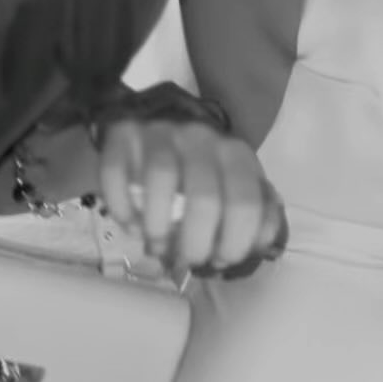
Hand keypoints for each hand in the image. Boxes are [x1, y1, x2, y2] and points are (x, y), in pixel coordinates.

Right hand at [95, 114, 286, 275]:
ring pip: (161, 180)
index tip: (220, 259)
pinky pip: (118, 172)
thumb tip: (264, 245)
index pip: (247, 204)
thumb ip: (256, 215)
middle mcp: (202, 138)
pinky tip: (130, 224)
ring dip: (156, 228)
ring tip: (156, 246)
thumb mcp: (237, 186)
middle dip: (195, 245)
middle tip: (187, 260)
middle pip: (204, 199)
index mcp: (237, 154)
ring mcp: (161, 133)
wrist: (159, 121)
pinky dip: (122, 208)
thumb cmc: (203, 168)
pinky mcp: (124, 134)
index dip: (234, 242)